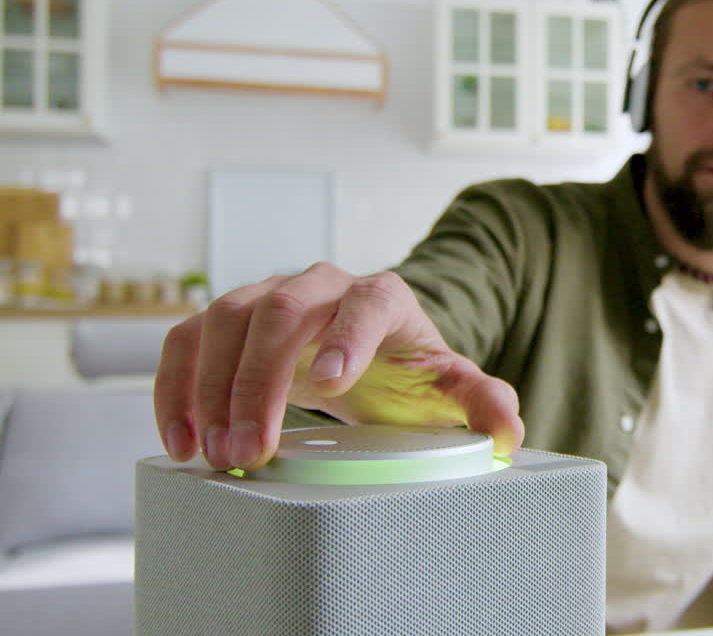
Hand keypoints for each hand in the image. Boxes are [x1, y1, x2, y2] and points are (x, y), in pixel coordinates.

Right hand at [153, 263, 523, 470]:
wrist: (368, 353)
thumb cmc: (407, 371)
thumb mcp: (448, 388)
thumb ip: (484, 404)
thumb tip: (508, 434)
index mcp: (384, 297)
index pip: (367, 302)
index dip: (347, 336)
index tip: (329, 384)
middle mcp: (322, 285)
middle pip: (281, 311)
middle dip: (259, 382)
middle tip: (251, 451)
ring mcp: (268, 296)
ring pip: (225, 319)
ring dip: (211, 389)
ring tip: (216, 455)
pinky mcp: (227, 321)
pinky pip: (186, 340)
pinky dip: (175, 387)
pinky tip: (181, 441)